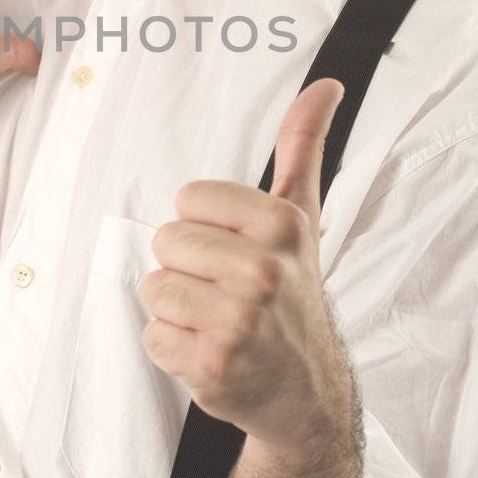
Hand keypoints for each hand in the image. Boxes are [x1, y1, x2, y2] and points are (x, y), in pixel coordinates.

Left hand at [138, 78, 352, 458]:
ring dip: (177, 311)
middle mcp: (263, 272)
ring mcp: (238, 321)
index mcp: (281, 226)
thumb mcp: (301, 219)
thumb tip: (326, 85)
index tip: (236, 252)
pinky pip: (151, 336)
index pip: (188, 199)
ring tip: (217, 324)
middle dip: (188, 270)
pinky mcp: (212, 365)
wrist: (305, 392)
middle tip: (227, 294)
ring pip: (153, 289)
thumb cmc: (292, 297)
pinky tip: (210, 354)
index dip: (204, 228)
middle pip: (166, 242)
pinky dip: (172, 350)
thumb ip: (302, 148)